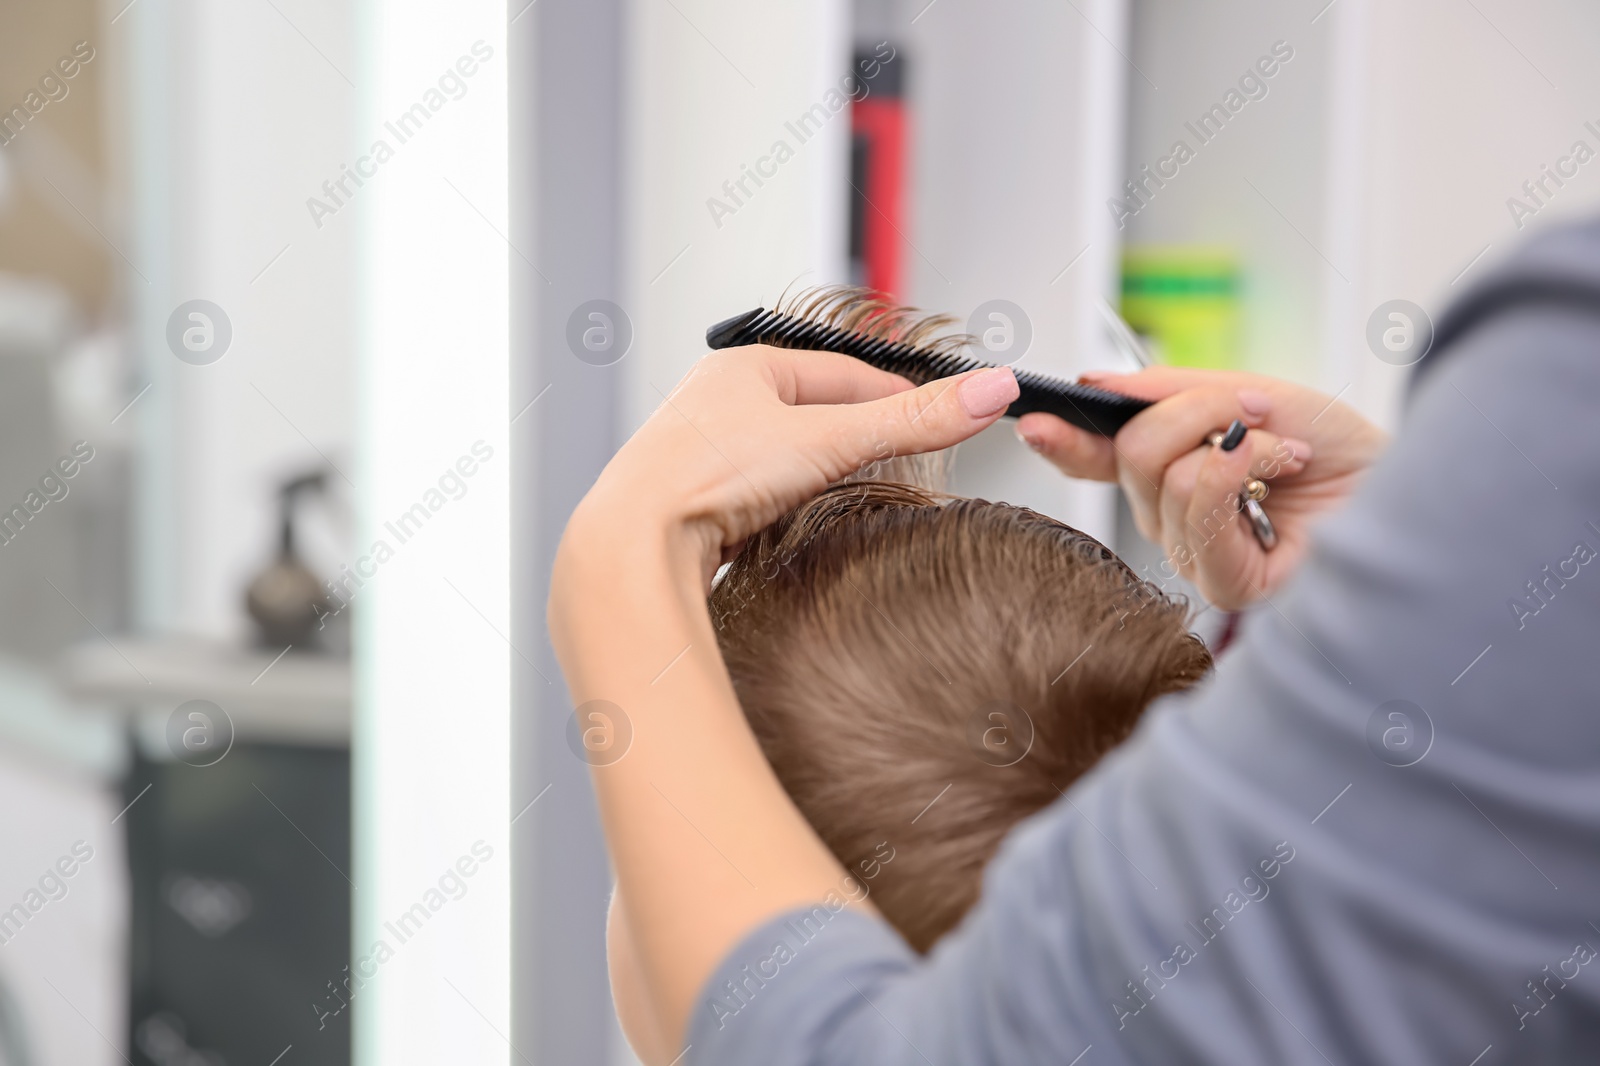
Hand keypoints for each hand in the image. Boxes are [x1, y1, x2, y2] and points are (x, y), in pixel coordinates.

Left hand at [567, 345, 1019, 586]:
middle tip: (905, 465)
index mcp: (745, 365)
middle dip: (860, 440)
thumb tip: (993, 391)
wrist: (633, 545)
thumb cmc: (707, 478)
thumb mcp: (830, 441)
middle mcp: (716, 400)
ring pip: (786, 456)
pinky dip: (786, 506)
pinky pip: (757, 494)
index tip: (940, 421)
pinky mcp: (691, 500)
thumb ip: (913, 420)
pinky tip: (796, 526)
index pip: (846, 373)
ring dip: (822, 476)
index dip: (899, 398)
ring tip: (853, 498)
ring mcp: (701, 452)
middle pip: (817, 414)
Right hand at [1015, 367, 1387, 609]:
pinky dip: (1239, 467)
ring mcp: (1199, 559)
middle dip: (1193, 407)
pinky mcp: (1229, 584)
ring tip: (1288, 450)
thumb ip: (1172, 392)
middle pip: (1133, 453)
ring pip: (1165, 473)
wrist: (1426, 489)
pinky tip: (1282, 468)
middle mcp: (1176, 526)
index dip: (1063, 440)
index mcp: (1175, 482)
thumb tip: (1098, 386)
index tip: (1032, 416)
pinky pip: (1198, 507)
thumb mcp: (1253, 396)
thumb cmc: (1348, 455)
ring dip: (1237, 436)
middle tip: (1252, 406)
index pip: (1101, 463)